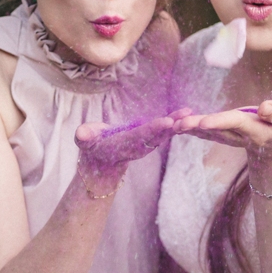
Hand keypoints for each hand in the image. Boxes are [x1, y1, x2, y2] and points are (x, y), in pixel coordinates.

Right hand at [75, 108, 191, 174]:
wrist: (101, 160)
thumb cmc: (91, 145)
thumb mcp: (84, 141)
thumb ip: (85, 137)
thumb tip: (82, 134)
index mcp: (122, 145)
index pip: (140, 136)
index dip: (153, 129)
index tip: (166, 122)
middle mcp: (137, 146)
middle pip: (156, 136)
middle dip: (170, 127)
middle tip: (185, 117)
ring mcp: (145, 144)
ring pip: (163, 134)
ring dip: (177, 124)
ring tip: (189, 112)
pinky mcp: (150, 139)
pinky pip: (165, 130)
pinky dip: (176, 122)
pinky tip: (187, 112)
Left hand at [173, 99, 271, 160]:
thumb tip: (264, 108)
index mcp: (256, 129)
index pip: (236, 123)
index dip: (220, 122)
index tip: (204, 122)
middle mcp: (240, 136)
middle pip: (217, 130)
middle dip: (197, 127)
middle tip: (178, 125)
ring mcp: (230, 138)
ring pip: (208, 133)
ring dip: (190, 129)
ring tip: (171, 125)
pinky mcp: (224, 135)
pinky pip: (206, 132)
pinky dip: (191, 128)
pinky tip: (176, 125)